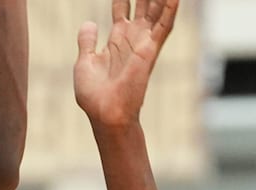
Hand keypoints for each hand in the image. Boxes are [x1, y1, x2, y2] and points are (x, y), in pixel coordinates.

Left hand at [74, 0, 178, 129]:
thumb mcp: (85, 62)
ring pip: (157, 10)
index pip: (122, 9)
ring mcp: (143, 43)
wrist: (105, 112)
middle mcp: (133, 38)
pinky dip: (170, 9)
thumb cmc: (94, 95)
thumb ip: (87, 42)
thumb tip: (88, 23)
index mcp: (117, 40)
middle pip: (142, 5)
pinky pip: (165, 25)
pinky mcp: (151, 49)